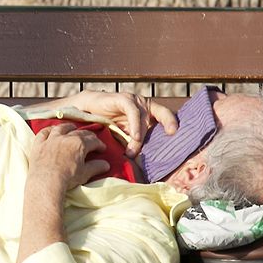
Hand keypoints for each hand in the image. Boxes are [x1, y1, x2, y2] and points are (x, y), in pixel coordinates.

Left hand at [27, 124, 108, 189]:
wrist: (46, 182)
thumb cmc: (67, 178)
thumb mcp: (85, 174)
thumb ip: (96, 167)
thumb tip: (106, 165)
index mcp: (79, 144)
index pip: (93, 141)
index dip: (99, 144)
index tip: (102, 148)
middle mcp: (66, 138)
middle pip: (79, 133)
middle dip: (87, 136)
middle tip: (91, 139)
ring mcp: (51, 139)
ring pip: (61, 128)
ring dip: (68, 127)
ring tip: (72, 128)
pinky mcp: (39, 144)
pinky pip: (44, 133)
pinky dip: (49, 130)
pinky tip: (51, 131)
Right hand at [55, 90, 177, 156]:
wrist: (86, 113)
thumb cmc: (107, 126)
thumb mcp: (124, 136)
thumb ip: (135, 144)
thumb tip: (146, 164)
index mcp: (148, 112)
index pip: (166, 115)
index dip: (172, 122)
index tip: (176, 134)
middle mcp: (144, 104)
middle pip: (159, 116)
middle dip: (161, 131)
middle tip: (163, 146)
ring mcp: (134, 100)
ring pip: (144, 117)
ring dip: (140, 136)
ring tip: (131, 151)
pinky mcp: (123, 98)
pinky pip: (133, 111)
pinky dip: (135, 124)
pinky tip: (133, 136)